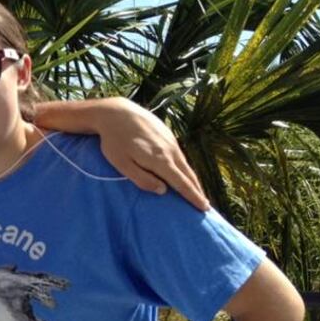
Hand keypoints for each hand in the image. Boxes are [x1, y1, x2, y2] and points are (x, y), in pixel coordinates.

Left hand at [92, 98, 208, 210]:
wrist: (116, 112)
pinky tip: (183, 172)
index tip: (204, 209)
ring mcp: (170, 141)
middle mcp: (170, 150)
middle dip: (197, 191)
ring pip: (185, 164)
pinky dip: (185, 167)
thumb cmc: (114, 141)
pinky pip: (180, 155)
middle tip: (205, 206)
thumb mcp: (122, 164)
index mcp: (160, 160)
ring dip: (192, 179)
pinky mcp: (167, 134)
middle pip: (188, 174)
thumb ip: (142, 179)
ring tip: (197, 192)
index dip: (193, 196)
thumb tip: (163, 191)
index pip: (181, 183)